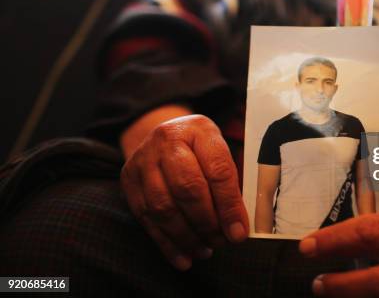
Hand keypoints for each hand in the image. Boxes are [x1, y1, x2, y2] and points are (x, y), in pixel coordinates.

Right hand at [120, 114, 248, 270]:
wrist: (164, 134)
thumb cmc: (201, 148)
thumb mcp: (220, 150)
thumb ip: (230, 182)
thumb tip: (239, 225)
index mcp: (199, 130)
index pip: (217, 170)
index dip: (229, 205)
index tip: (239, 232)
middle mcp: (166, 141)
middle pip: (187, 189)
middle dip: (207, 223)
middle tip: (222, 242)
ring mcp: (143, 161)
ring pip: (164, 207)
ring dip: (187, 237)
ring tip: (205, 250)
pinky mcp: (128, 181)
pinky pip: (146, 219)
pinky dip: (167, 244)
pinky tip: (184, 258)